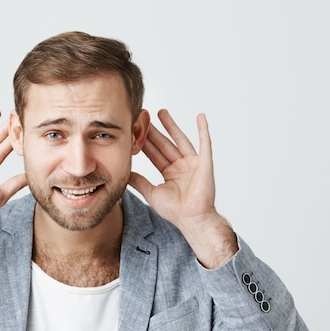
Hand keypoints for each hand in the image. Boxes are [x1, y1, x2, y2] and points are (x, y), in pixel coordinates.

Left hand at [129, 109, 236, 267]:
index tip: (135, 130)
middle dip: (154, 130)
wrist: (191, 219)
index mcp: (170, 173)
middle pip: (164, 144)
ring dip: (171, 126)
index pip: (154, 153)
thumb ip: (139, 181)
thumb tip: (125, 172)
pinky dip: (203, 129)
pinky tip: (200, 116)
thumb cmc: (175, 210)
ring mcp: (193, 163)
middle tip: (143, 115)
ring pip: (179, 140)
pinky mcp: (204, 162)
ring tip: (161, 112)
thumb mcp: (151, 193)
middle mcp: (181, 166)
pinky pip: (204, 143)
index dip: (145, 142)